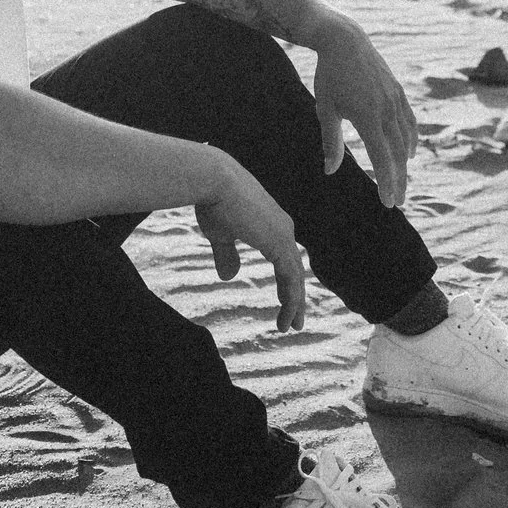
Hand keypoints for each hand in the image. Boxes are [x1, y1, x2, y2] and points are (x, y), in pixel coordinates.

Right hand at [195, 154, 307, 332]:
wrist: (214, 180)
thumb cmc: (212, 201)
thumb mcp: (219, 233)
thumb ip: (227, 253)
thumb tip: (230, 277)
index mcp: (271, 224)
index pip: (285, 257)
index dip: (286, 281)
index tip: (285, 301)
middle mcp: (283, 228)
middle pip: (294, 269)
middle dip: (295, 296)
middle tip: (294, 321)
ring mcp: (284, 235)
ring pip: (295, 277)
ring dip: (294, 304)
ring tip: (291, 327)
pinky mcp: (280, 243)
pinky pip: (291, 279)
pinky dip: (292, 301)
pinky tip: (288, 318)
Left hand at [308, 13, 417, 207]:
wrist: (344, 40)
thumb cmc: (329, 75)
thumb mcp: (325, 109)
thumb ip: (330, 141)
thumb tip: (330, 171)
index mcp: (368, 116)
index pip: (382, 158)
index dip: (387, 182)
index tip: (389, 202)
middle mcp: (387, 109)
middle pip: (398, 153)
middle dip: (399, 179)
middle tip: (399, 201)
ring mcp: (395, 99)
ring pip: (406, 139)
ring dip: (405, 163)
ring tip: (402, 181)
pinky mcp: (398, 91)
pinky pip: (409, 122)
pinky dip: (411, 139)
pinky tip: (408, 152)